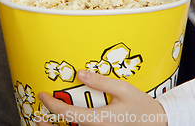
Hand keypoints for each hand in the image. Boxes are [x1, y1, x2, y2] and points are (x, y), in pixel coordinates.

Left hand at [38, 70, 167, 125]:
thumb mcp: (123, 89)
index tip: (43, 96)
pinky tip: (65, 122)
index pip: (68, 114)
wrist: (158, 123)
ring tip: (43, 120)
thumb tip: (80, 73)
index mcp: (100, 119)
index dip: (52, 105)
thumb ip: (101, 82)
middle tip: (35, 115)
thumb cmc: (141, 106)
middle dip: (48, 123)